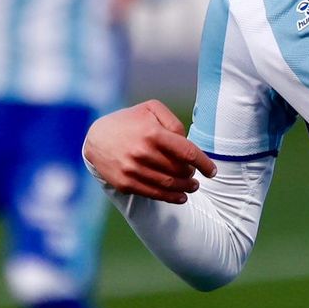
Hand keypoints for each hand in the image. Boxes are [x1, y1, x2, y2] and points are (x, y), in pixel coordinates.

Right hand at [84, 100, 215, 202]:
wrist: (95, 137)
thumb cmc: (130, 121)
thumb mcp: (151, 109)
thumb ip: (174, 122)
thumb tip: (188, 143)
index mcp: (152, 133)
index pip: (187, 152)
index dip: (204, 164)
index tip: (212, 171)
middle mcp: (142, 152)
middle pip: (179, 170)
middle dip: (192, 175)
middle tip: (195, 175)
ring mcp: (132, 170)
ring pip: (168, 185)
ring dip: (185, 188)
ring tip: (193, 187)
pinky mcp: (124, 183)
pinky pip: (153, 194)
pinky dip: (171, 198)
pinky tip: (181, 197)